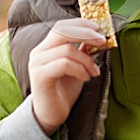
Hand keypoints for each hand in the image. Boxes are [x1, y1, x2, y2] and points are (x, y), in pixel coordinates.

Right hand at [28, 18, 105, 135]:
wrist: (51, 116)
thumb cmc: (64, 89)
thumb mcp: (77, 65)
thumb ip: (82, 50)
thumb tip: (96, 36)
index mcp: (46, 46)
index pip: (62, 26)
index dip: (81, 24)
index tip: (98, 27)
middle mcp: (39, 51)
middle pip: (63, 31)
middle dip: (86, 33)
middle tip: (102, 41)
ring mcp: (37, 63)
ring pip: (67, 49)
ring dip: (87, 60)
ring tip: (95, 71)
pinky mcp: (40, 76)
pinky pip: (64, 64)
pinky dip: (80, 69)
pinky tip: (86, 78)